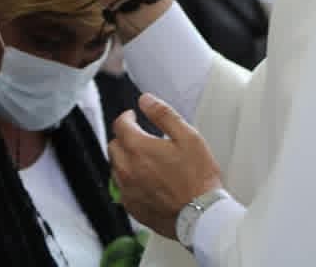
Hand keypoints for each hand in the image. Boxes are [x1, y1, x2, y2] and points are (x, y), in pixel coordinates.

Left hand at [108, 93, 222, 239]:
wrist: (201, 215)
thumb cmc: (198, 178)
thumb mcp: (188, 136)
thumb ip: (163, 114)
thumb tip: (145, 100)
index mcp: (139, 148)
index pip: (120, 125)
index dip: (126, 117)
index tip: (133, 117)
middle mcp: (128, 169)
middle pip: (114, 146)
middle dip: (124, 137)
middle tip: (138, 136)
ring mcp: (128, 190)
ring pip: (115, 167)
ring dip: (124, 159)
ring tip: (143, 158)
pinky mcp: (132, 207)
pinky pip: (122, 188)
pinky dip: (129, 180)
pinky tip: (145, 180)